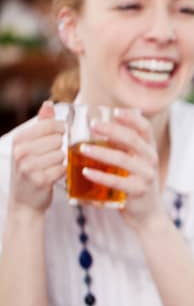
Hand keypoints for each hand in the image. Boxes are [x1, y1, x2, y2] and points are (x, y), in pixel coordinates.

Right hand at [8, 101, 65, 215]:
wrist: (24, 201)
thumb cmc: (30, 169)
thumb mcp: (30, 144)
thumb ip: (42, 124)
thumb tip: (48, 104)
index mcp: (19, 139)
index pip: (51, 124)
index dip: (61, 130)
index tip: (58, 136)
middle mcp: (21, 151)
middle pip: (58, 139)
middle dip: (59, 148)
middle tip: (49, 157)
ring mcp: (29, 166)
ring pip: (61, 154)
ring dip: (60, 162)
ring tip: (48, 168)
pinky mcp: (39, 180)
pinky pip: (62, 169)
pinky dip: (61, 173)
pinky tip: (51, 177)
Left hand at [77, 109, 167, 229]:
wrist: (148, 214)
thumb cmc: (135, 184)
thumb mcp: (135, 163)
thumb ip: (123, 148)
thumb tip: (100, 130)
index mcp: (150, 150)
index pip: (145, 128)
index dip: (131, 118)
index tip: (114, 111)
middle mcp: (151, 160)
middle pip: (132, 139)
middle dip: (112, 130)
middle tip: (93, 125)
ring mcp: (146, 175)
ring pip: (123, 159)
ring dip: (101, 152)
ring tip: (82, 148)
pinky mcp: (138, 191)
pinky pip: (117, 182)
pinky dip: (100, 176)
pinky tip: (86, 171)